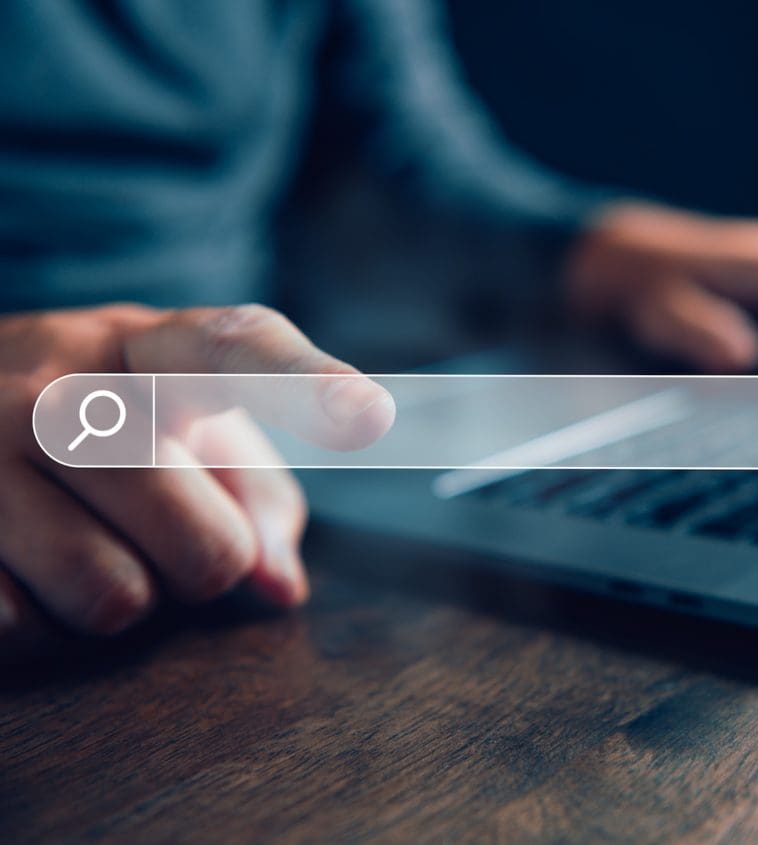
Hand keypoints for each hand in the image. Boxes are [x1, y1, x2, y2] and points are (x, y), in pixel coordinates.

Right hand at [0, 304, 393, 658]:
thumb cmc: (98, 423)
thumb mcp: (182, 423)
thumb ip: (257, 496)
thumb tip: (279, 586)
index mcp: (145, 347)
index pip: (236, 353)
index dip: (307, 386)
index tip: (370, 413)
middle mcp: (56, 386)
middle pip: (203, 539)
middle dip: (205, 563)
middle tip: (165, 528)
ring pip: (114, 597)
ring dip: (119, 597)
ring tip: (84, 540)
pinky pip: (26, 626)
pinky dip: (40, 618)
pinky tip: (19, 558)